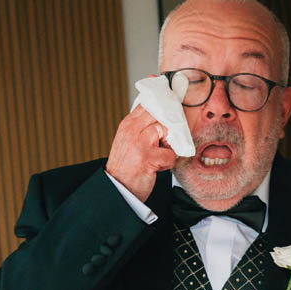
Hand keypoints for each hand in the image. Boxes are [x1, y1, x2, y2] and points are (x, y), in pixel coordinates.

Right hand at [105, 82, 178, 202]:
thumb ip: (141, 126)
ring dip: (167, 147)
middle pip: (161, 115)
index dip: (163, 102)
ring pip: (167, 132)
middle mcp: (132, 130)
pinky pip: (170, 154)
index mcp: (128, 124)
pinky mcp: (147, 157)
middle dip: (170, 125)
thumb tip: (162, 113)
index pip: (148, 103)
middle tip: (166, 140)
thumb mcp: (128, 140)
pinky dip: (167, 164)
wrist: (117, 189)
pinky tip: (156, 168)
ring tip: (156, 157)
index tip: (173, 99)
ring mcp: (139, 142)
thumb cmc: (127, 166)